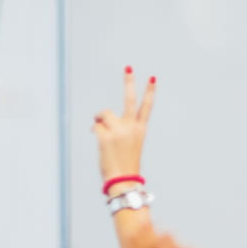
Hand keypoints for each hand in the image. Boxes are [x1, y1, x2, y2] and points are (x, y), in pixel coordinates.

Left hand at [92, 67, 155, 184]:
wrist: (123, 180)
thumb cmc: (124, 164)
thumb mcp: (127, 144)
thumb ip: (118, 129)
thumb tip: (97, 121)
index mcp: (140, 129)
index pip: (146, 107)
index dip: (150, 92)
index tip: (152, 78)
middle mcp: (132, 127)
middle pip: (129, 100)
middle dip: (129, 82)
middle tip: (128, 67)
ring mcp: (119, 130)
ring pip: (104, 114)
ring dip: (99, 120)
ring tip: (102, 133)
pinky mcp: (106, 136)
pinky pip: (95, 127)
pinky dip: (94, 132)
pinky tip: (100, 143)